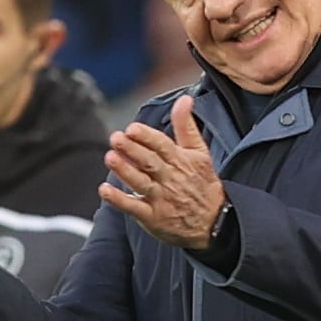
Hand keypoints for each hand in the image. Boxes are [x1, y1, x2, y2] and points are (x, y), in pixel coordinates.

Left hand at [99, 92, 225, 250]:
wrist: (215, 223)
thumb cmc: (203, 184)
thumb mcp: (200, 153)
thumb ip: (187, 126)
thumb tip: (185, 98)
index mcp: (181, 161)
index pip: (162, 146)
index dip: (147, 137)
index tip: (132, 128)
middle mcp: (170, 179)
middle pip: (150, 162)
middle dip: (132, 150)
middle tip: (116, 138)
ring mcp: (161, 199)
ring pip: (141, 182)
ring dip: (125, 170)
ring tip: (110, 157)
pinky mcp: (153, 218)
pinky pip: (134, 208)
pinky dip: (119, 200)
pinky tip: (104, 190)